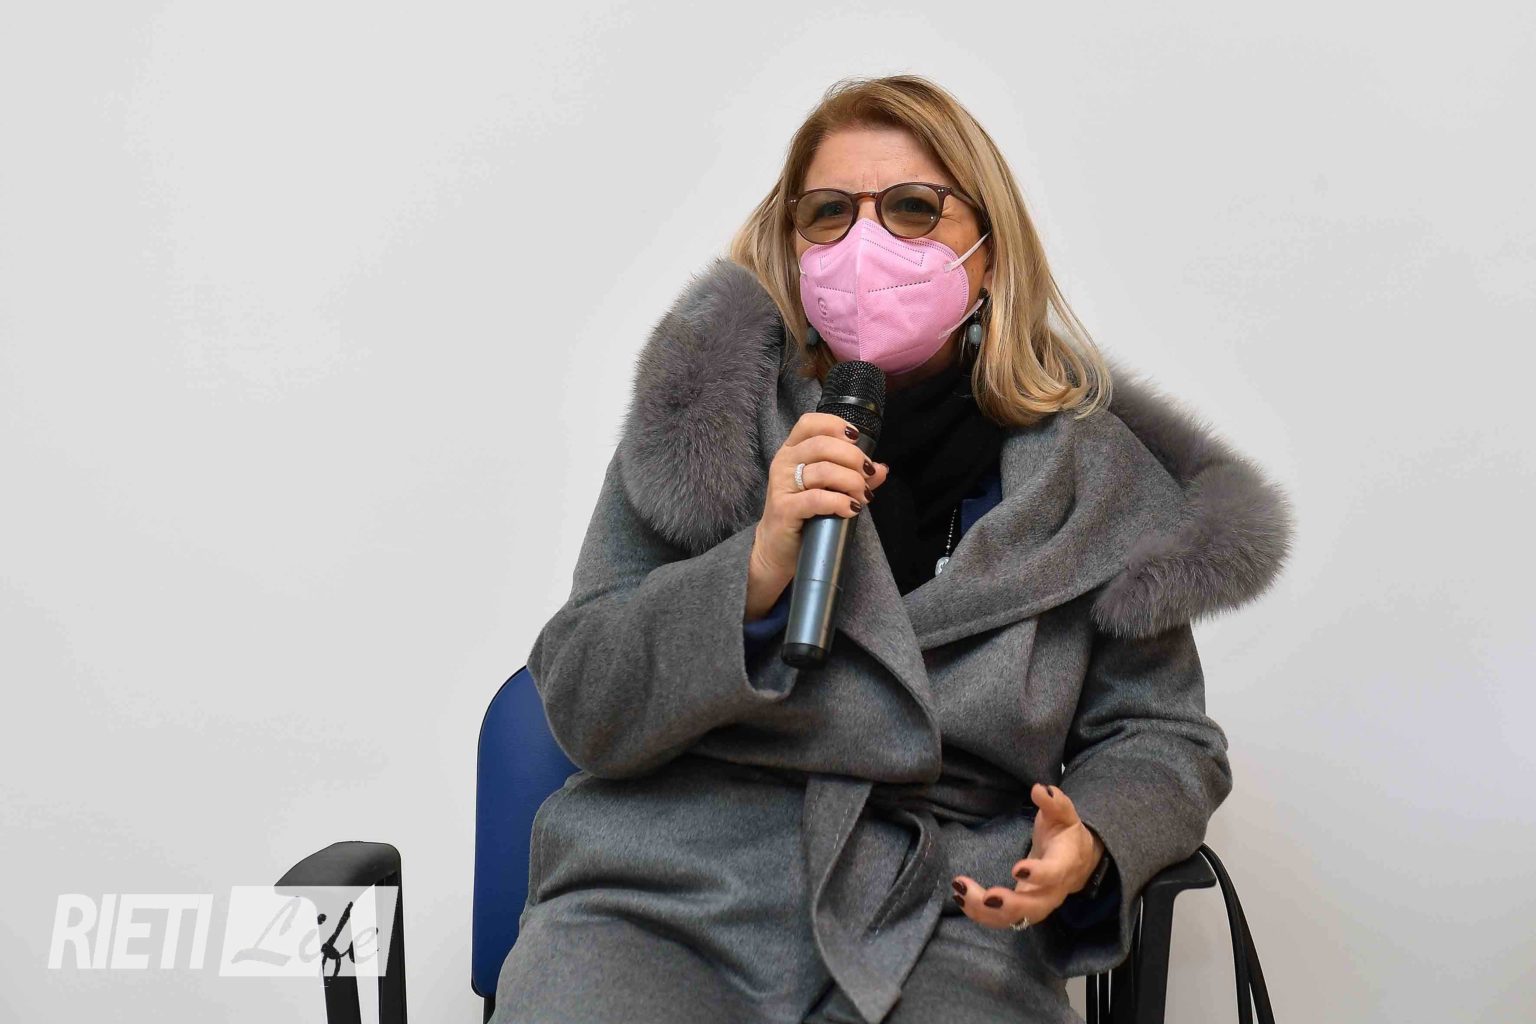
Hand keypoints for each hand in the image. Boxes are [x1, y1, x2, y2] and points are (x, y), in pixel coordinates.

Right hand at [745, 412, 889, 619]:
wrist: (776, 547)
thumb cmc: (803, 514)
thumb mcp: (828, 489)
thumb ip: (854, 476)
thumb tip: (881, 468)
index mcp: (792, 450)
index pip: (810, 423)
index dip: (836, 425)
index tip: (857, 440)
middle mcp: (784, 462)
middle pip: (823, 445)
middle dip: (853, 459)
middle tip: (867, 475)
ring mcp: (781, 485)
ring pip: (823, 471)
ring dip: (851, 482)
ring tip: (861, 496)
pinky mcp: (784, 509)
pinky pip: (817, 499)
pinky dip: (840, 502)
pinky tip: (850, 509)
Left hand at [950, 783, 1104, 929]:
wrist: (1077, 862)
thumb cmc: (1066, 834)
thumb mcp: (1065, 814)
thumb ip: (1054, 802)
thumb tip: (1039, 788)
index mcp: (1065, 865)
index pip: (1055, 874)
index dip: (1038, 874)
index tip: (1017, 867)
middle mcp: (1053, 892)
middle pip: (1034, 908)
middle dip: (1009, 905)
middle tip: (986, 897)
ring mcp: (1037, 905)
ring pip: (1014, 919)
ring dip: (985, 912)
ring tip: (960, 891)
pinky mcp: (1022, 911)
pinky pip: (1002, 919)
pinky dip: (979, 913)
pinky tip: (959, 897)